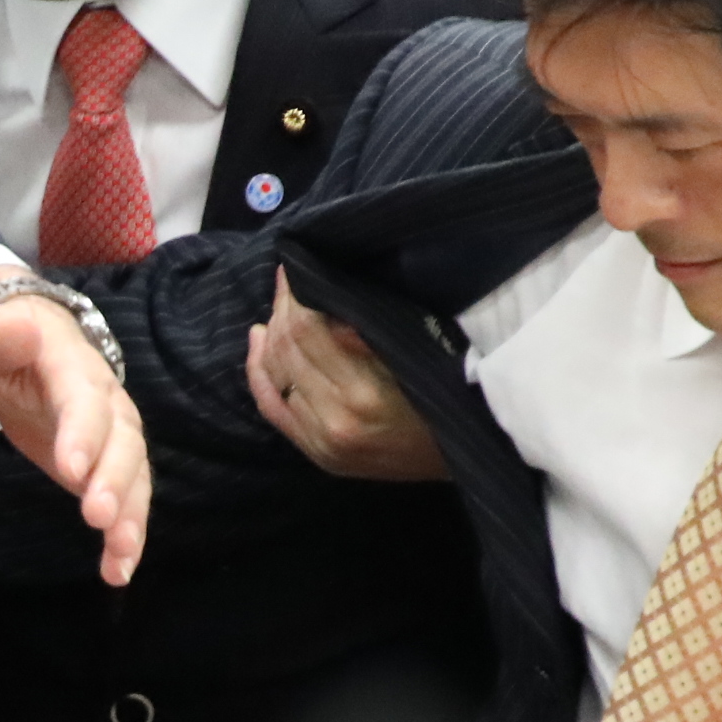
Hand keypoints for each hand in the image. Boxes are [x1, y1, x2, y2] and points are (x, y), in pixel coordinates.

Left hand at [0, 285, 150, 585]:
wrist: (26, 344)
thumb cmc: (2, 342)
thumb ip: (2, 336)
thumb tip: (23, 331)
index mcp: (75, 368)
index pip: (84, 400)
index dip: (82, 433)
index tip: (71, 469)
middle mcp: (107, 403)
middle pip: (122, 442)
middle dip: (113, 480)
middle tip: (98, 518)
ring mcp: (113, 437)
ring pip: (134, 476)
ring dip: (131, 517)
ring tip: (120, 556)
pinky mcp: (108, 469)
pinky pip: (126, 502)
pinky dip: (126, 536)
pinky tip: (117, 572)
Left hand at [244, 270, 446, 480]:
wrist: (464, 454)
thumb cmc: (449, 391)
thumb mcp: (418, 350)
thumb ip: (368, 328)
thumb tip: (321, 290)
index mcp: (364, 392)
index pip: (307, 329)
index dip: (293, 293)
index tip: (293, 266)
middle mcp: (335, 419)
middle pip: (286, 349)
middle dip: (282, 308)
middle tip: (287, 281)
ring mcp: (322, 442)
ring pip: (275, 374)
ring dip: (272, 334)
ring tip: (279, 307)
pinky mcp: (318, 455)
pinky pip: (271, 407)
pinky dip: (259, 371)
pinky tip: (258, 341)